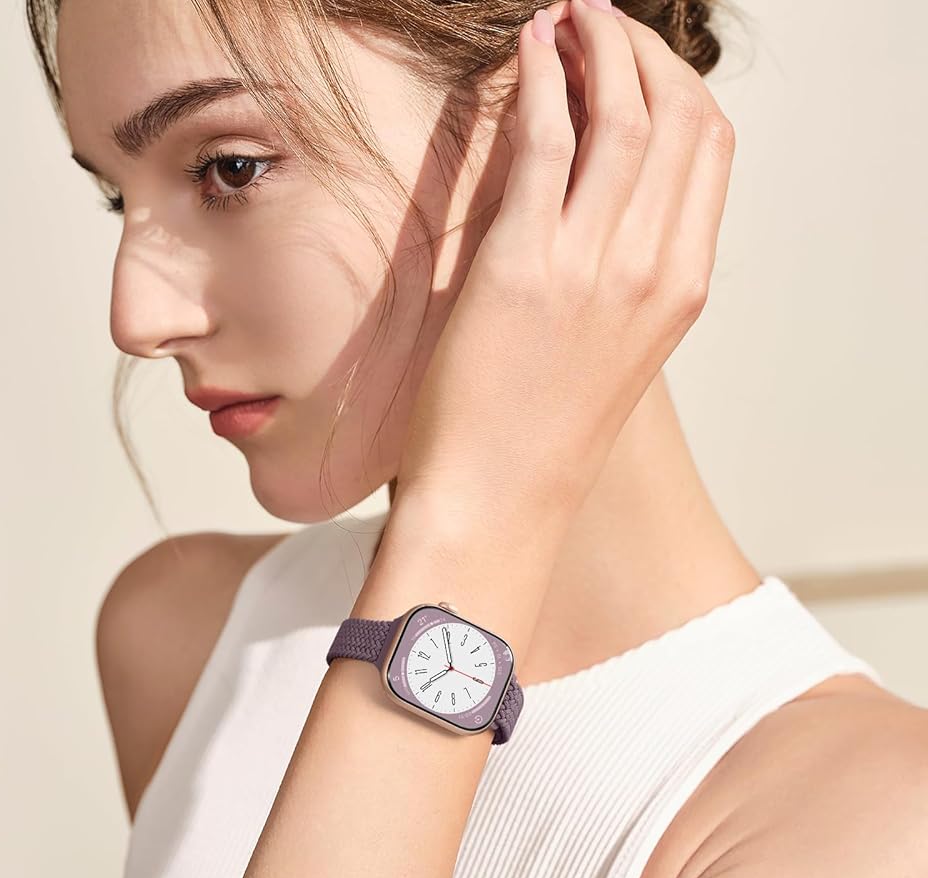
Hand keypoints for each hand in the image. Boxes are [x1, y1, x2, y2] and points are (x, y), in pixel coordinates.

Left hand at [393, 0, 735, 523]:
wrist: (497, 500)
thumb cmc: (540, 432)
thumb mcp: (612, 348)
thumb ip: (625, 271)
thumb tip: (602, 197)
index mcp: (681, 287)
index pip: (708, 150)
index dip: (675, 85)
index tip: (635, 59)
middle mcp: (653, 269)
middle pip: (677, 116)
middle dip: (641, 50)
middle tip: (598, 20)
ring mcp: (594, 266)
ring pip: (621, 116)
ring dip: (595, 48)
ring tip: (566, 17)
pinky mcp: (524, 266)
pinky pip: (546, 144)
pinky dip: (541, 83)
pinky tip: (526, 53)